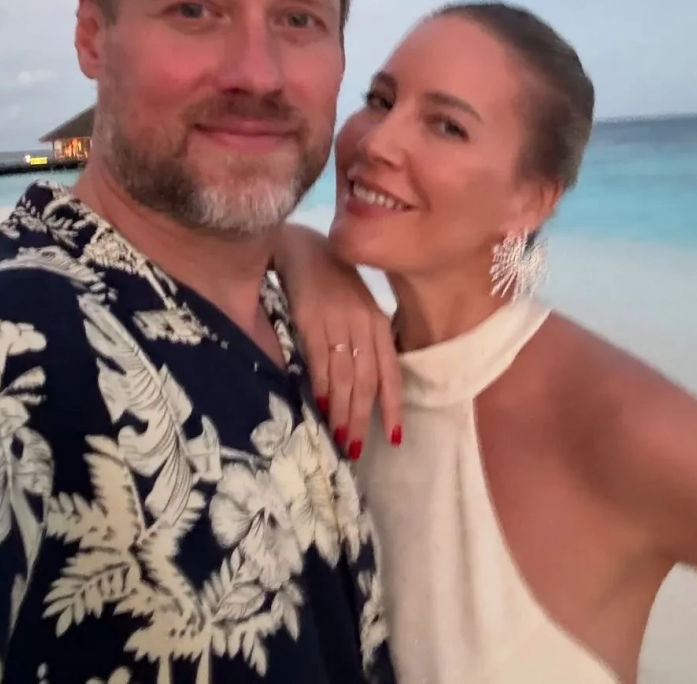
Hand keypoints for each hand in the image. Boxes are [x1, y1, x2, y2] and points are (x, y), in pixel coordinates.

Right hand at [274, 224, 401, 458]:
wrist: (303, 247)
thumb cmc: (331, 282)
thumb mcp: (356, 308)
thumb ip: (363, 342)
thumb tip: (358, 389)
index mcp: (378, 322)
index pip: (390, 371)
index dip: (393, 405)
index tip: (394, 437)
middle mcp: (363, 322)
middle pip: (367, 380)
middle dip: (361, 417)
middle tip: (353, 448)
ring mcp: (338, 319)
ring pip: (344, 375)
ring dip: (341, 410)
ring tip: (337, 437)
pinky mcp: (311, 316)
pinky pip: (319, 358)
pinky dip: (321, 384)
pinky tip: (319, 404)